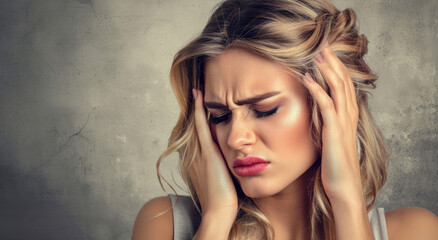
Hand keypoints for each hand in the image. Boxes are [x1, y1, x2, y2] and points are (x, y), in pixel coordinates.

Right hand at [190, 89, 237, 217]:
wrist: (219, 211)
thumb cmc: (224, 200)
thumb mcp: (223, 179)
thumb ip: (225, 166)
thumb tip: (236, 158)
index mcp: (198, 160)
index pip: (197, 135)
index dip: (198, 120)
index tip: (201, 106)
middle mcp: (195, 154)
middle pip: (193, 126)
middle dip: (194, 109)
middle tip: (196, 91)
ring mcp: (199, 152)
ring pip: (196, 123)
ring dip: (196, 106)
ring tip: (197, 90)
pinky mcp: (207, 153)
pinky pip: (201, 126)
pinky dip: (200, 111)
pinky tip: (199, 96)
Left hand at [303, 45, 362, 203]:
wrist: (343, 185)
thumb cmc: (335, 165)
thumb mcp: (330, 139)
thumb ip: (326, 123)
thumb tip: (315, 113)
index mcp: (347, 116)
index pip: (344, 85)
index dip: (337, 68)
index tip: (327, 54)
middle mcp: (348, 115)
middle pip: (343, 81)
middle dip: (333, 62)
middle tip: (324, 45)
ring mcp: (343, 122)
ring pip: (338, 88)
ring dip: (327, 69)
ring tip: (317, 54)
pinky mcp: (334, 131)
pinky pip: (326, 105)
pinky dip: (317, 90)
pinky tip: (307, 78)